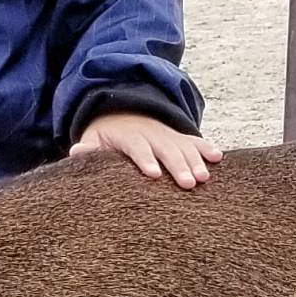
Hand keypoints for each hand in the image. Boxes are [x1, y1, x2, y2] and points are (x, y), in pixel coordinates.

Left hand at [70, 112, 222, 187]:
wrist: (122, 113)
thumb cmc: (106, 135)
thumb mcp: (94, 137)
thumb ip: (88, 147)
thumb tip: (77, 151)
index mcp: (130, 136)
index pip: (138, 148)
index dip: (146, 160)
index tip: (154, 174)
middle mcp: (152, 134)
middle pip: (166, 150)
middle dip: (178, 166)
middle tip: (189, 183)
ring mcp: (167, 135)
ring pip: (183, 147)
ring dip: (195, 161)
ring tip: (205, 177)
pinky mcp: (178, 138)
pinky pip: (194, 142)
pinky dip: (206, 148)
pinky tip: (218, 157)